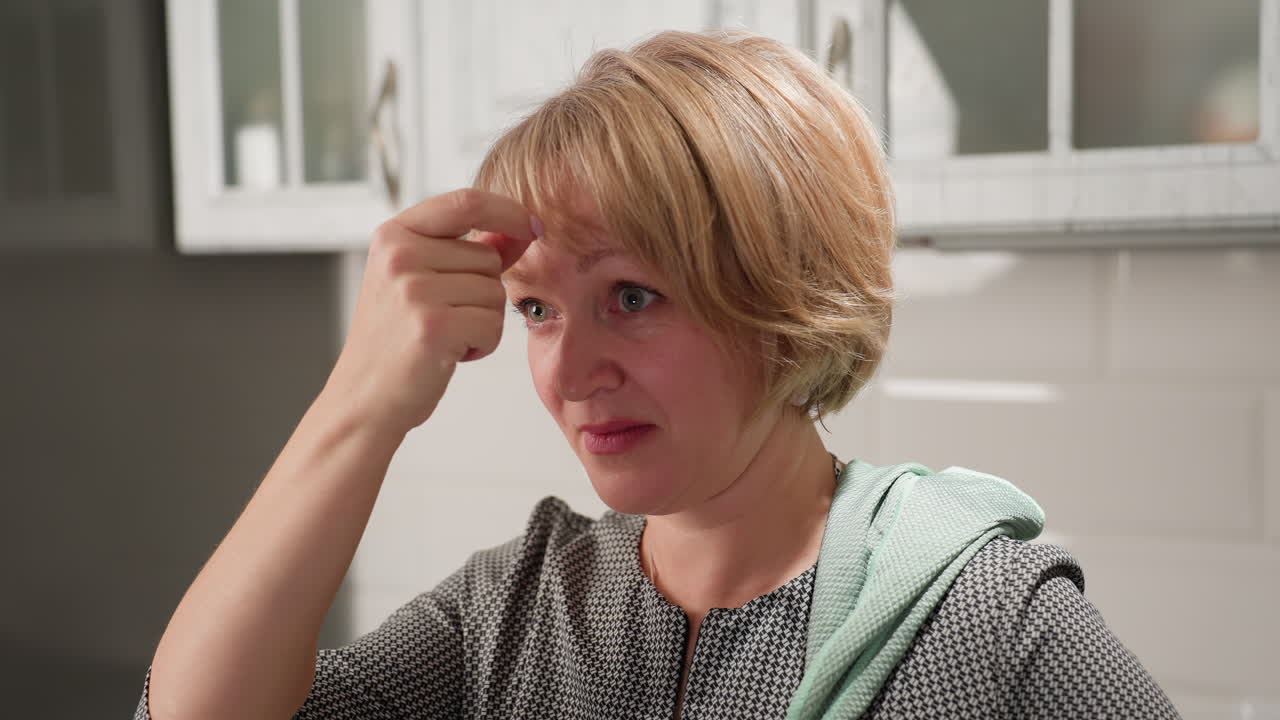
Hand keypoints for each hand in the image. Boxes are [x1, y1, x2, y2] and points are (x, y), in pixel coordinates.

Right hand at [322, 189, 540, 436]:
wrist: (364, 399)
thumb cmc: (396, 342)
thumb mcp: (422, 283)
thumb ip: (469, 252)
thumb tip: (519, 230)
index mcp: (394, 235)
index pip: (465, 202)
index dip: (508, 210)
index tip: (533, 225)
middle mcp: (400, 254)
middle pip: (488, 257)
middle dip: (483, 292)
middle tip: (444, 319)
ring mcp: (414, 289)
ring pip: (494, 292)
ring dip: (483, 322)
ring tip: (443, 338)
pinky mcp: (433, 325)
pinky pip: (493, 324)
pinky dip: (482, 345)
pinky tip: (449, 354)